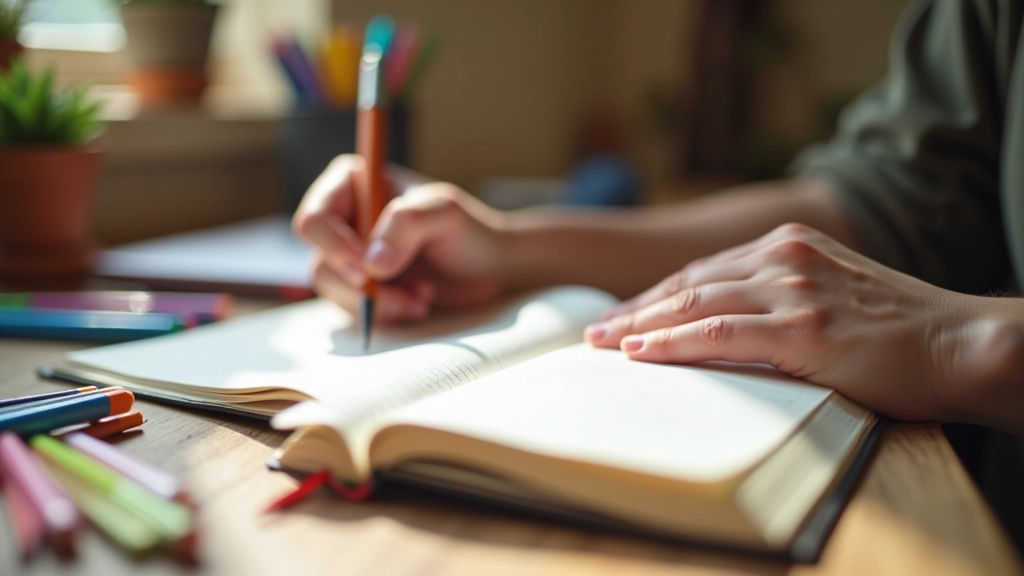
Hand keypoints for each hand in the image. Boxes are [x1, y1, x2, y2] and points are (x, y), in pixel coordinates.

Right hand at [293, 154, 509, 322]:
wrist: (490, 268)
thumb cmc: (470, 230)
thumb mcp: (446, 213)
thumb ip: (407, 224)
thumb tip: (372, 262)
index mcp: (355, 184)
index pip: (315, 218)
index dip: (333, 247)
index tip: (365, 269)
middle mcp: (345, 220)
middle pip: (320, 261)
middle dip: (362, 285)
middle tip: (405, 293)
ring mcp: (351, 257)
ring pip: (335, 290)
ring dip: (379, 302)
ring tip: (422, 296)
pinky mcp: (362, 289)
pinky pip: (353, 310)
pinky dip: (386, 313)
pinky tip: (419, 303)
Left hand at [585, 223, 998, 421]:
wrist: (960, 342)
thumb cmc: (898, 329)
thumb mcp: (829, 293)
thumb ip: (779, 296)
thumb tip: (725, 323)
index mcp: (787, 245)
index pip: (702, 271)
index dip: (655, 296)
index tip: (621, 317)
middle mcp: (783, 257)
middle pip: (688, 283)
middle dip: (635, 309)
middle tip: (594, 331)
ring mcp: (793, 290)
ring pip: (694, 303)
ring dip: (640, 324)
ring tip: (602, 342)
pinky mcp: (803, 328)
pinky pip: (719, 333)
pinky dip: (673, 342)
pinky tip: (641, 351)